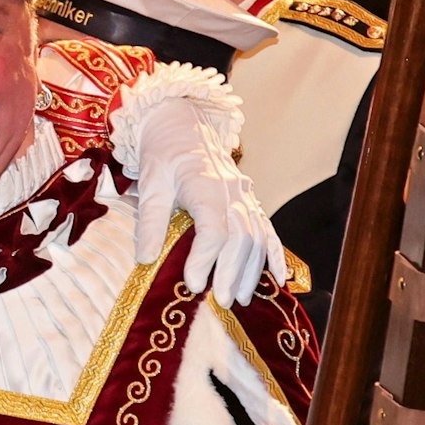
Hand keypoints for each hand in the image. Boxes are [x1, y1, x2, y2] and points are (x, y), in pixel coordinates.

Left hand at [131, 92, 285, 305]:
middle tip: (220, 301)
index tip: (193, 284)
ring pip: (257, 237)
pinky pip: (268, 229)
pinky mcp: (250, 200)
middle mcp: (232, 192)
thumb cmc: (162, 153)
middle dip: (232, 272)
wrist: (181, 124)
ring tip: (240, 299)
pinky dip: (276, 254)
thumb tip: (145, 259)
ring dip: (251, 270)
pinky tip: (279, 278)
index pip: (213, 230)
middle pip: (240, 238)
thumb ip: (149, 221)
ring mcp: (245, 196)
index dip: (205, 259)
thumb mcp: (150, 183)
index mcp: (205, 185)